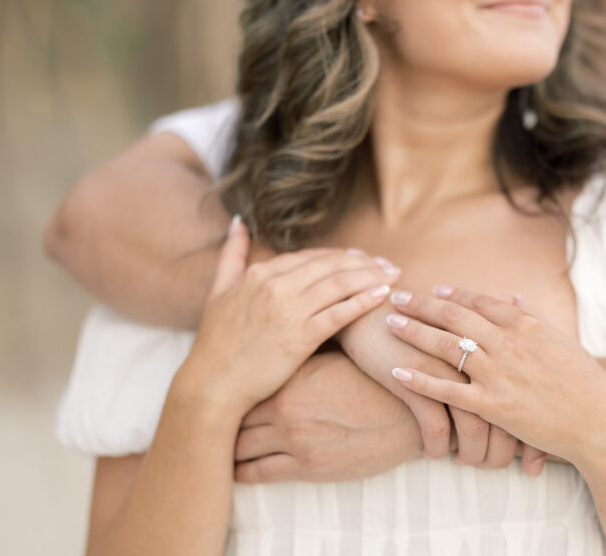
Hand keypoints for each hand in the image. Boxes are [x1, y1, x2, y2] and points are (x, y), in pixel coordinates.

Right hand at [180, 217, 399, 418]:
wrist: (212, 385)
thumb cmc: (216, 342)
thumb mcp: (218, 290)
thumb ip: (231, 253)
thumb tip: (238, 220)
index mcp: (260, 273)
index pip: (311, 256)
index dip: (341, 255)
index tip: (362, 257)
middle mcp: (275, 286)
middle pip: (331, 265)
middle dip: (364, 262)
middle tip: (387, 264)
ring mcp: (289, 311)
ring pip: (340, 284)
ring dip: (372, 277)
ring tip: (393, 276)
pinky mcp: (300, 338)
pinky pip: (340, 313)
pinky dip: (364, 300)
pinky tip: (383, 295)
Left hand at [233, 351, 422, 482]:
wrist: (410, 413)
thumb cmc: (377, 380)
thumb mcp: (338, 357)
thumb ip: (305, 353)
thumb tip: (285, 341)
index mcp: (294, 374)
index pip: (246, 381)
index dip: (232, 387)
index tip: (222, 389)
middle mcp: (287, 405)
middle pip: (237, 412)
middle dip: (224, 416)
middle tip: (212, 418)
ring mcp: (295, 437)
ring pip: (242, 444)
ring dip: (229, 446)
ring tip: (219, 446)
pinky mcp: (307, 465)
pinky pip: (260, 472)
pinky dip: (243, 471)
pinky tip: (236, 469)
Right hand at [339, 302, 522, 468]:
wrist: (374, 310)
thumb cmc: (426, 323)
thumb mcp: (465, 330)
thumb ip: (493, 346)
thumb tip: (511, 385)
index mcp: (496, 343)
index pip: (524, 397)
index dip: (527, 431)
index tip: (528, 453)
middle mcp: (478, 357)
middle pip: (504, 417)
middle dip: (503, 451)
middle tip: (495, 464)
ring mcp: (447, 370)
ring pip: (473, 429)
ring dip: (473, 454)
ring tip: (468, 461)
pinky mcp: (416, 379)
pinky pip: (435, 427)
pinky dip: (437, 447)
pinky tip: (434, 453)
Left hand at [387, 287, 605, 468]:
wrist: (601, 423)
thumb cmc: (586, 382)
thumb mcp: (563, 340)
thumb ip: (535, 316)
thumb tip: (514, 296)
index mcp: (526, 324)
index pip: (480, 302)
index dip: (453, 295)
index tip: (434, 290)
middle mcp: (508, 342)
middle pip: (454, 317)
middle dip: (421, 304)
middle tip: (397, 297)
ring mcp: (499, 374)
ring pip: (445, 347)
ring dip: (413, 332)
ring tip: (390, 324)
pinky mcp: (493, 406)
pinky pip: (447, 390)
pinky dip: (420, 380)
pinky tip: (397, 372)